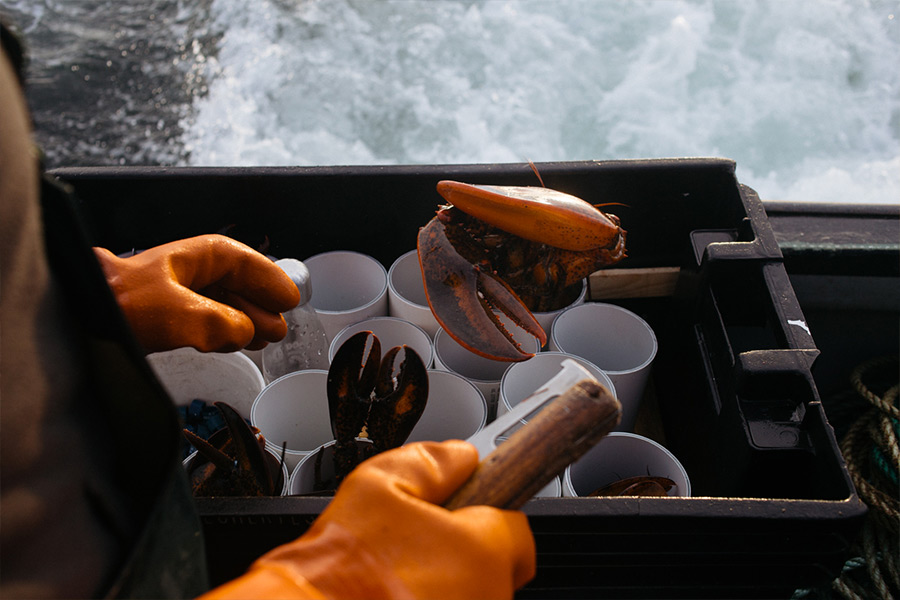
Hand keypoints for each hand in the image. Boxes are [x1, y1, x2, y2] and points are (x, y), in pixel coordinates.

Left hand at [94, 234, 300, 352]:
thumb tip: (245, 333)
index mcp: (197, 256)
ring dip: (245, 320)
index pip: (246, 262)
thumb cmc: (118, 305)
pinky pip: (206, 318)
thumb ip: (223, 325)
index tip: (289, 299)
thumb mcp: (181, 316)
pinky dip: (224, 331)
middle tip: (279, 327)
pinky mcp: (165, 315)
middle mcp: (189, 269)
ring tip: (264, 338)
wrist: (76, 320)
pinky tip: (234, 343)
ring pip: (223, 302)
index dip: (270, 280)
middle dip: (260, 305)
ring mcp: (176, 291)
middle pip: (237, 282)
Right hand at [203, 441, 535, 599]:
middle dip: (463, 552)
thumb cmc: (338, 564)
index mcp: (483, 552)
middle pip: (494, 567)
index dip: (488, 515)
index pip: (517, 530)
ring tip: (400, 574)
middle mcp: (487, 598)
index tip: (466, 513)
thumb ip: (433, 462)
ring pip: (471, 594)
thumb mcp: (379, 482)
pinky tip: (395, 595)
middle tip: (419, 543)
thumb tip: (460, 457)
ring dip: (448, 583)